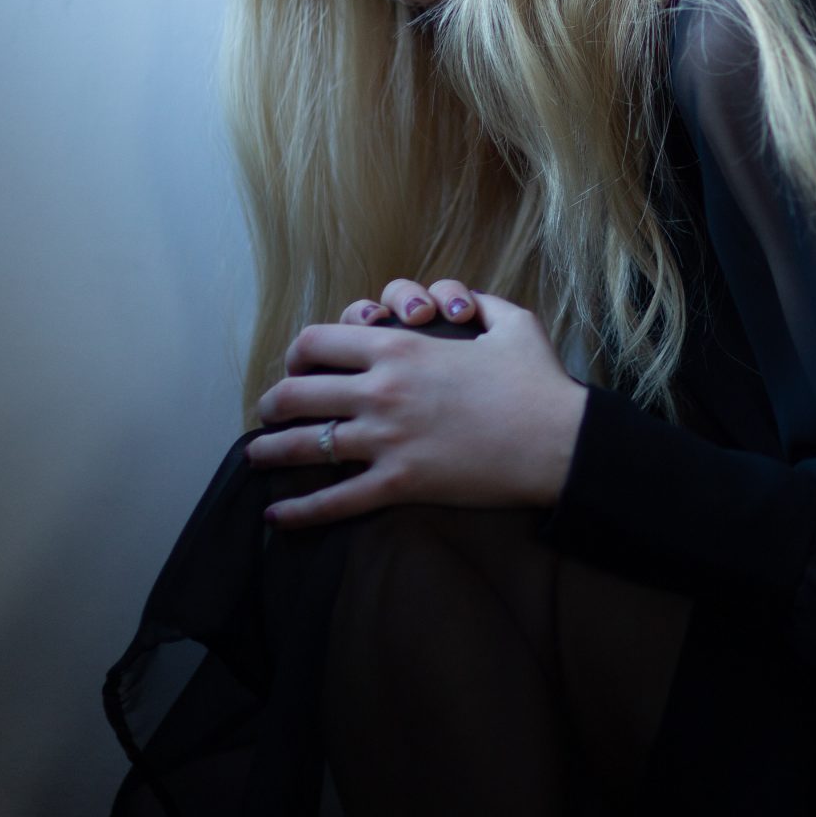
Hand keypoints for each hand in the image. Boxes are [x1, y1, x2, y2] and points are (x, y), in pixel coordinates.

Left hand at [245, 281, 588, 528]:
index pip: (318, 340)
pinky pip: (335, 500)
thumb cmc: (538, 382)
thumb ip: (479, 302)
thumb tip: (462, 301)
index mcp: (400, 347)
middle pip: (296, 392)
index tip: (298, 363)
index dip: (298, 351)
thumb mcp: (511, 323)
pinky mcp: (399, 483)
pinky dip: (299, 512)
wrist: (558, 441)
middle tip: (270, 410)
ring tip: (256, 455)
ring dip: (269, 450)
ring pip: (302, 444)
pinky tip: (277, 516)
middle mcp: (382, 390)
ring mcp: (386, 439)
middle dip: (273, 402)